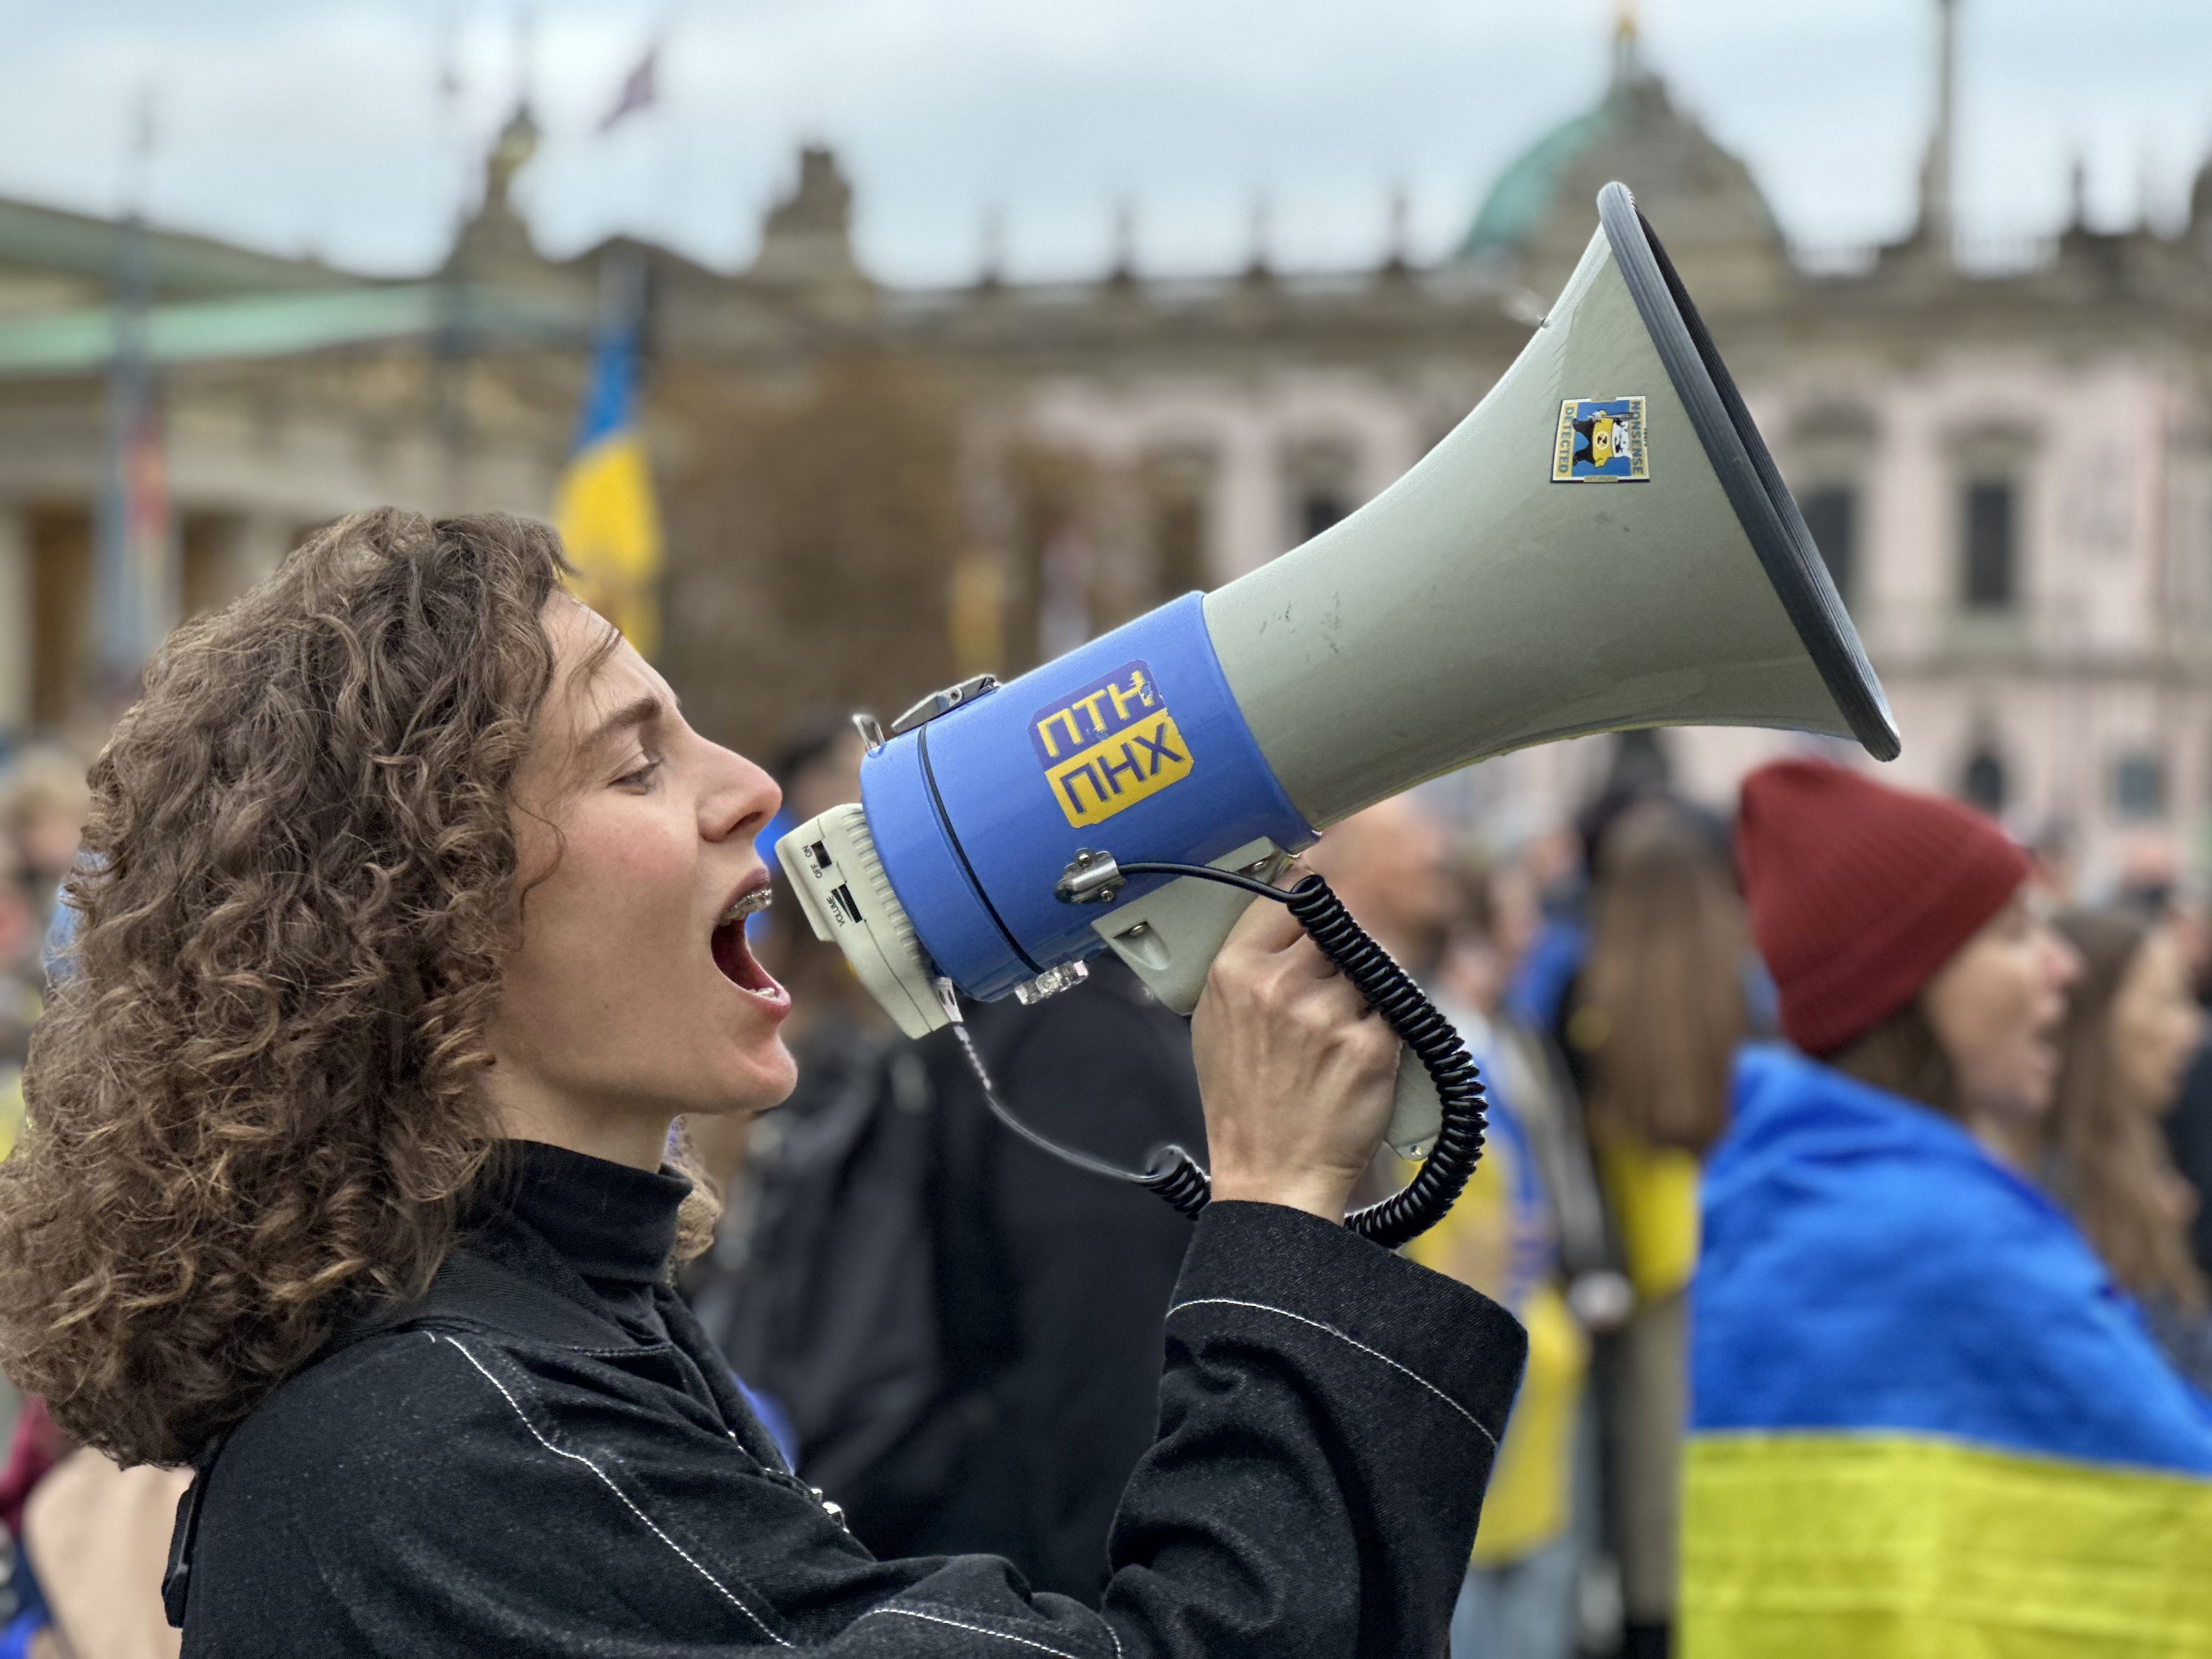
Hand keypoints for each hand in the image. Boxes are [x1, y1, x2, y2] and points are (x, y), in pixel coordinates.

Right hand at [1190, 871, 1401, 1221]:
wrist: (1272, 1174)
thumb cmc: (1244, 1105)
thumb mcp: (1217, 1023)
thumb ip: (1248, 966)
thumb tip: (1285, 916)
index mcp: (1236, 973)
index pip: (1289, 901)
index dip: (1314, 903)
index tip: (1329, 904)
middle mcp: (1280, 985)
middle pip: (1337, 930)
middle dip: (1343, 956)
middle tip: (1335, 991)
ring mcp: (1328, 1013)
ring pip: (1370, 969)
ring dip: (1365, 995)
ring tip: (1338, 1039)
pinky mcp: (1371, 1045)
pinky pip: (1394, 1011)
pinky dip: (1385, 1030)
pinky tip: (1356, 1061)